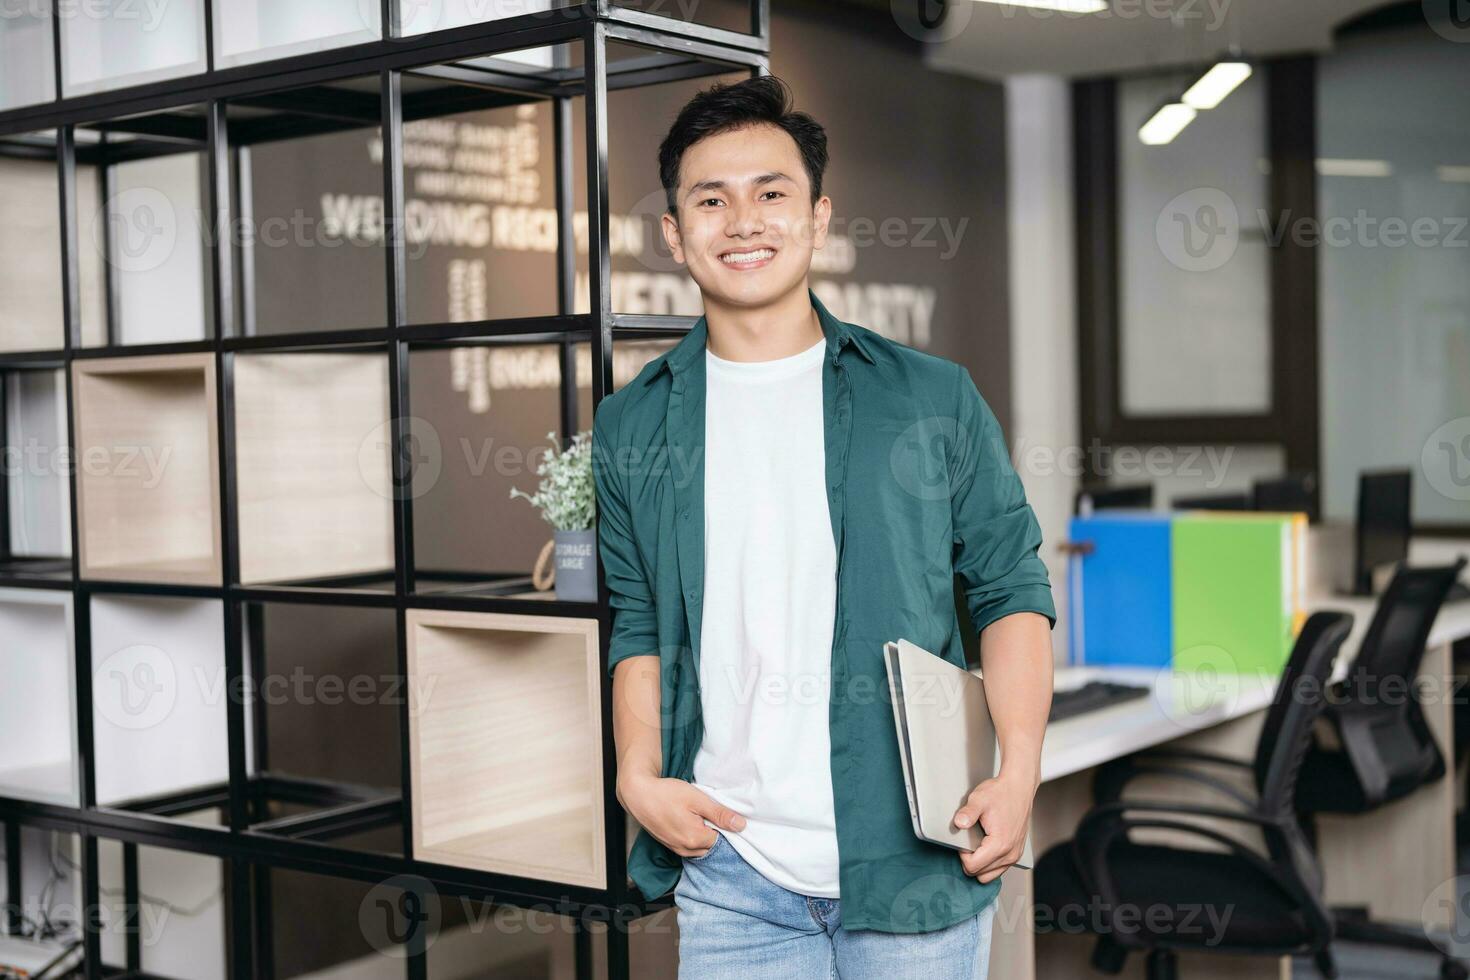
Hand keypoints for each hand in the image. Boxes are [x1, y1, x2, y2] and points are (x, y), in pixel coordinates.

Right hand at [617, 771, 746, 858]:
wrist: (638, 794)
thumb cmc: (666, 794)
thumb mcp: (698, 799)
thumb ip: (720, 814)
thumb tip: (741, 825)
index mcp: (695, 839)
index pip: (722, 839)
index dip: (723, 825)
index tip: (717, 811)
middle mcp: (685, 849)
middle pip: (710, 845)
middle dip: (713, 831)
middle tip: (707, 811)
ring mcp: (675, 849)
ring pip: (699, 847)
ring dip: (702, 834)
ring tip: (696, 815)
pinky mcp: (668, 845)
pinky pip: (687, 846)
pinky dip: (691, 836)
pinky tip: (687, 820)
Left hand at [953, 771, 1035, 882]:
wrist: (1019, 787)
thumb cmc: (1000, 793)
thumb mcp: (979, 799)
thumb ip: (967, 813)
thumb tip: (958, 824)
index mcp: (1000, 844)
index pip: (973, 867)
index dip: (962, 856)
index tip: (963, 841)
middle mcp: (1010, 854)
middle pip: (980, 874)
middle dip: (970, 861)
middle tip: (969, 842)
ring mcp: (1015, 855)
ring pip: (990, 875)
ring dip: (980, 864)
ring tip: (977, 844)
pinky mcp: (1017, 853)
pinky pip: (999, 868)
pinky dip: (990, 863)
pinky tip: (986, 846)